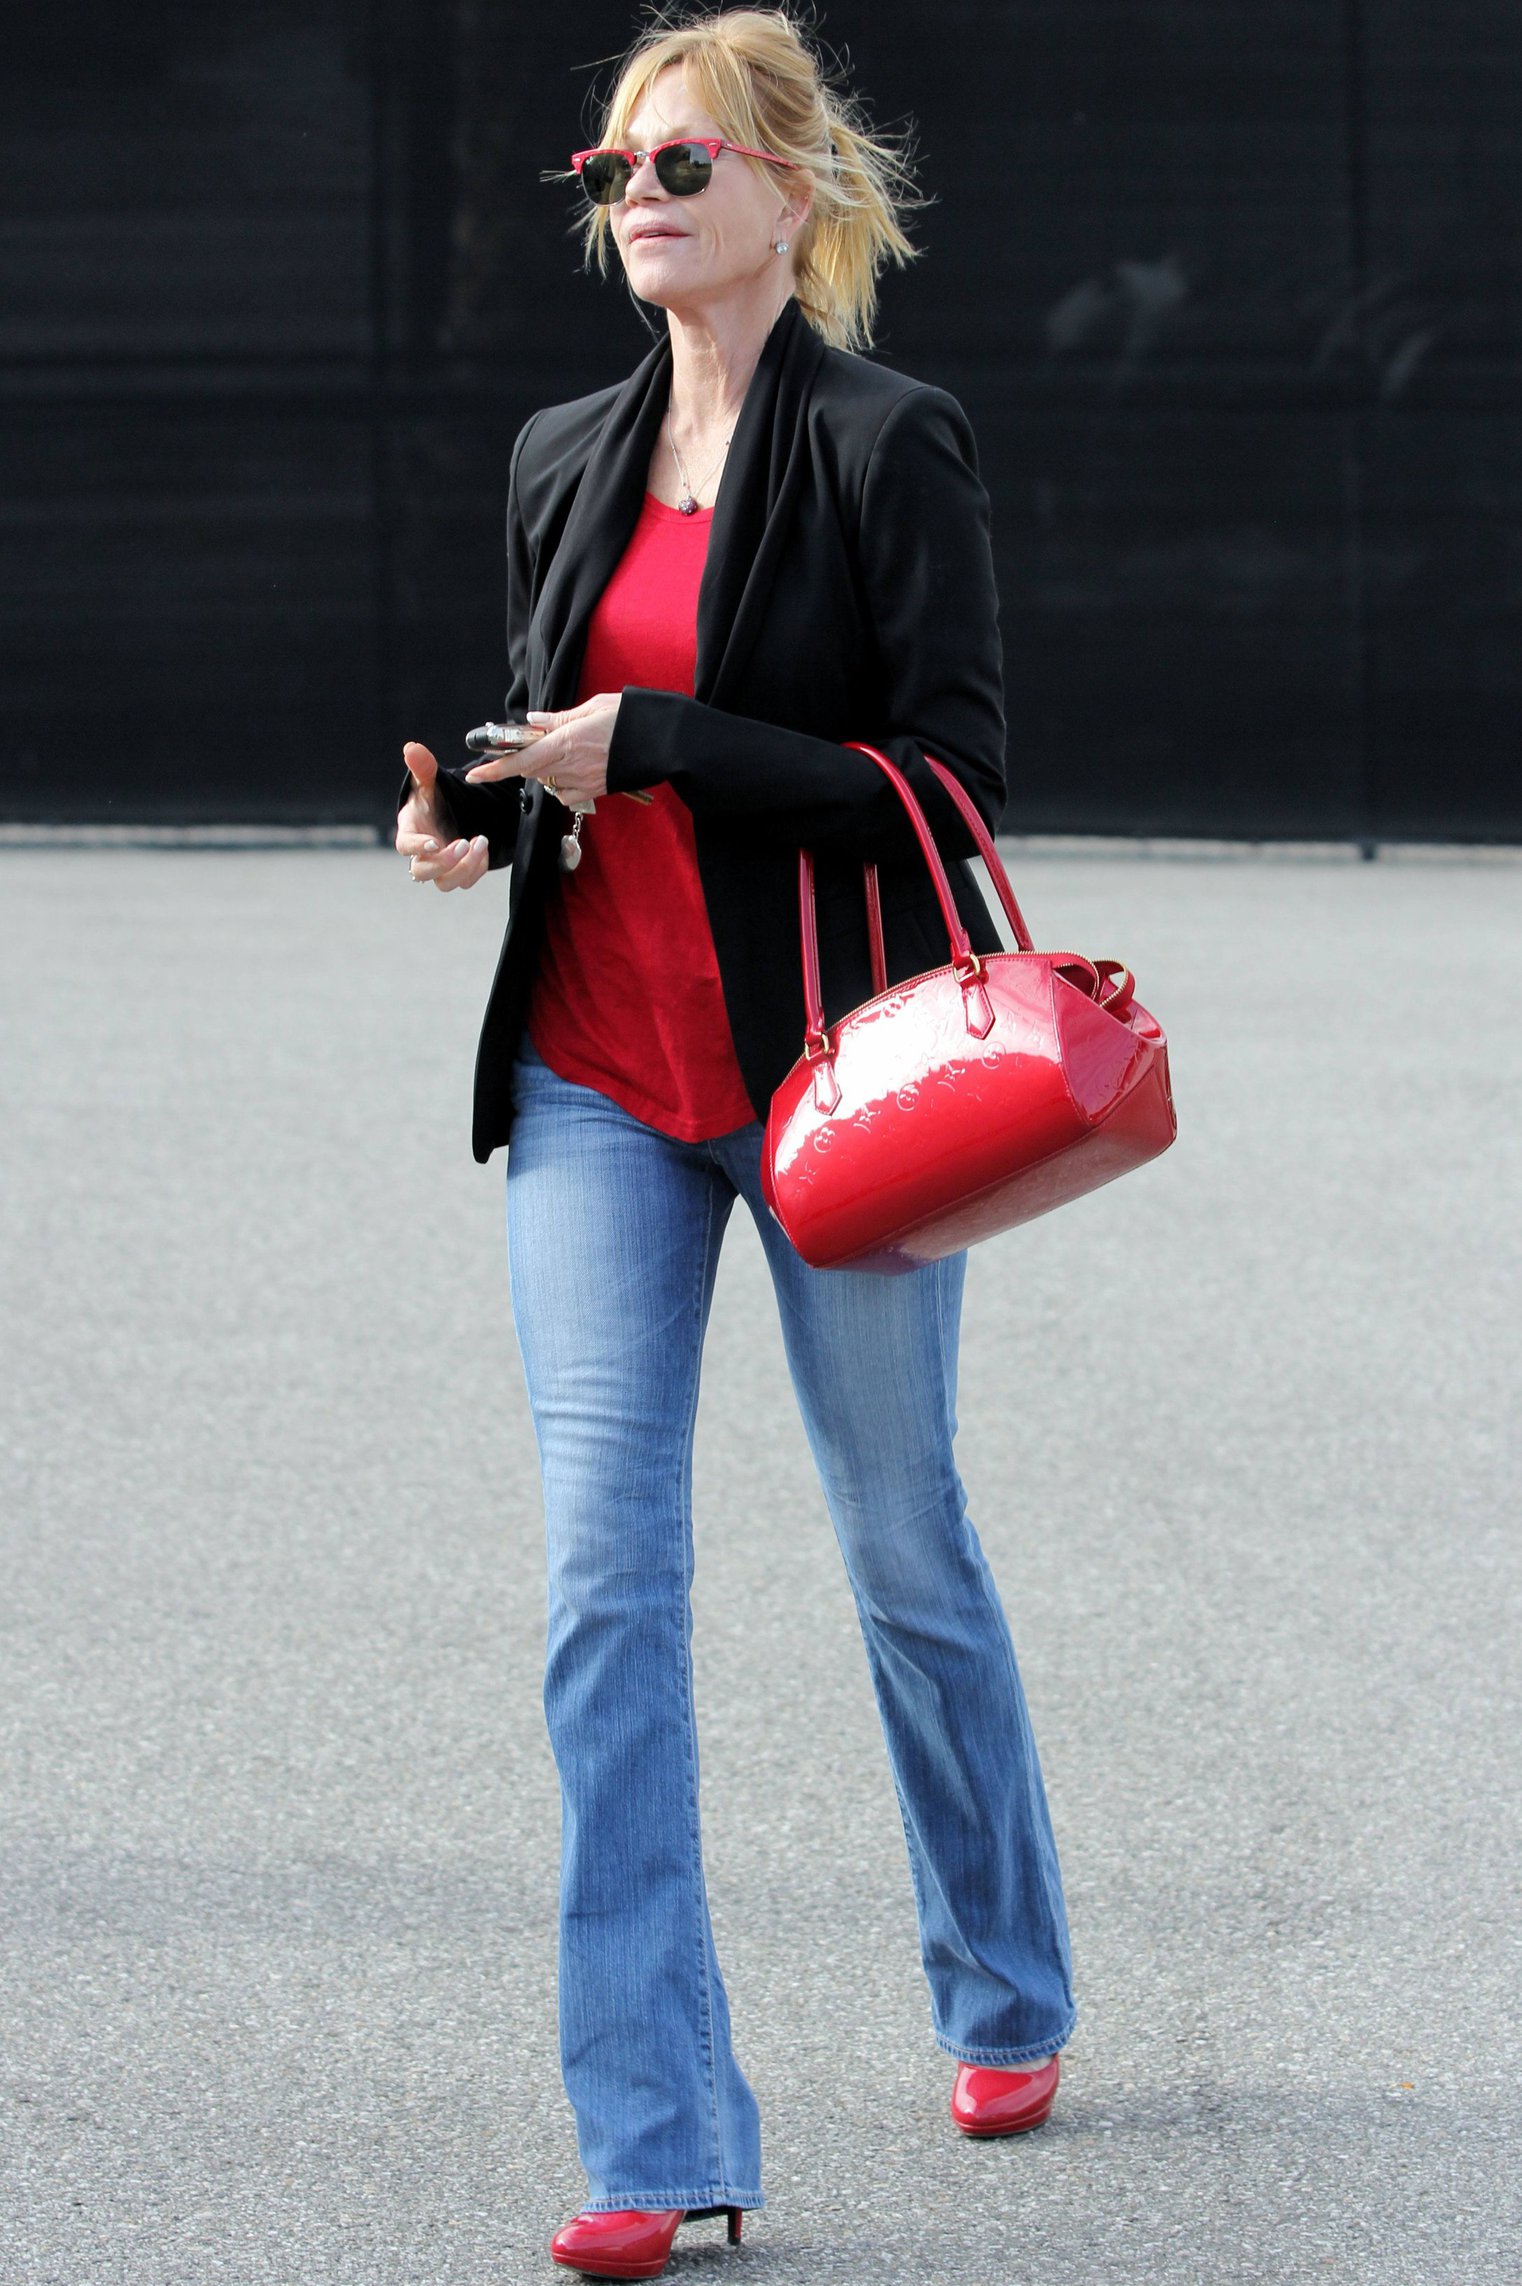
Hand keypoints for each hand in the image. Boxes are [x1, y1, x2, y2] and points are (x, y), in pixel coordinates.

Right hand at [395, 742, 489, 890]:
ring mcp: (440, 866)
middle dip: (444, 862)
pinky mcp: (458, 872)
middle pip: (424, 872)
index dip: (416, 847)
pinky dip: (476, 869)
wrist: (449, 810)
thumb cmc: (432, 797)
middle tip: (464, 843)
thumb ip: (422, 767)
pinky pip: (465, 881)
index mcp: (409, 832)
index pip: (405, 847)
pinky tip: (483, 848)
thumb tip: (412, 747)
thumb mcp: (428, 780)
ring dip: (464, 868)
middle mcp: (422, 854)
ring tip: (480, 842)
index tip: (433, 842)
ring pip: (446, 882)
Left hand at [463, 694, 620, 807]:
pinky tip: (576, 767)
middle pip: (531, 771)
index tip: (475, 773)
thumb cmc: (631, 717)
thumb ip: (559, 719)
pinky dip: (563, 782)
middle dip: (521, 763)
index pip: (522, 759)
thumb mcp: (593, 707)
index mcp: (567, 741)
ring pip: (548, 780)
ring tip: (566, 749)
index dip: (495, 768)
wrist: (665, 741)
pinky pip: (566, 792)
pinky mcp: (596, 791)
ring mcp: (584, 781)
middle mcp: (572, 765)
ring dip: (546, 769)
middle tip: (524, 747)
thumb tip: (533, 720)